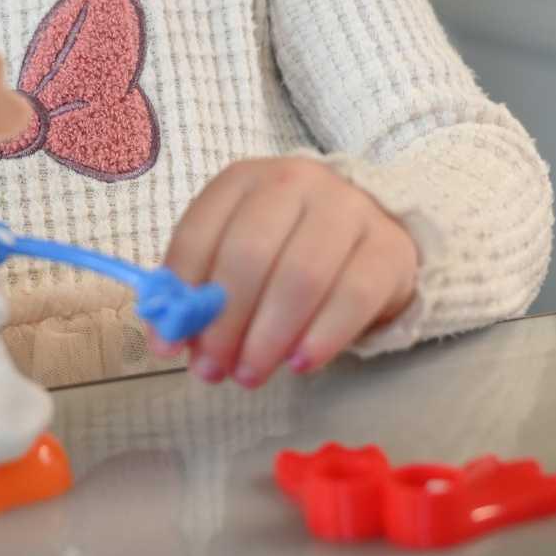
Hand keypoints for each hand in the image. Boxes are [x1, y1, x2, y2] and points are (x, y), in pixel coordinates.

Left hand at [158, 158, 418, 386]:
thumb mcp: (236, 256)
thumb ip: (200, 292)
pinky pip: (353, 297)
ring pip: (301, 277)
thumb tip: (167, 340)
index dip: (180, 294)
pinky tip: (300, 364)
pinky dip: (322, 337)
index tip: (168, 347)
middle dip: (226, 322)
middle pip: (250, 255)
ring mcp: (348, 209)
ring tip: (250, 375)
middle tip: (215, 370)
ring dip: (268, 338)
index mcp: (244, 179)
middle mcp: (296, 181)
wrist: (367, 235)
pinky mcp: (388, 247)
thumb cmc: (286, 247)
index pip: (200, 233)